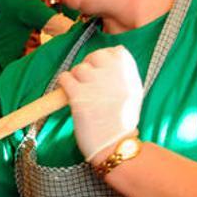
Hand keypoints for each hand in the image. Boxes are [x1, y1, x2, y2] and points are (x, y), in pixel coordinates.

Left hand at [57, 45, 142, 160]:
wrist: (116, 146)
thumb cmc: (121, 123)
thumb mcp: (132, 93)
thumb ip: (122, 75)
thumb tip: (109, 58)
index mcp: (130, 74)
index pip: (115, 51)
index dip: (104, 60)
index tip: (101, 72)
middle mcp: (114, 75)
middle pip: (94, 56)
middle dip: (88, 67)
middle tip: (87, 83)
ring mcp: (96, 84)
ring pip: (78, 68)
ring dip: (76, 80)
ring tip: (81, 95)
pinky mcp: (79, 95)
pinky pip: (64, 78)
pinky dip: (64, 85)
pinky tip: (70, 97)